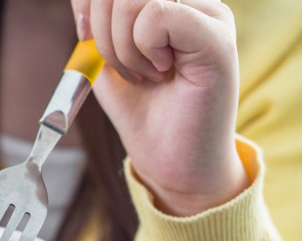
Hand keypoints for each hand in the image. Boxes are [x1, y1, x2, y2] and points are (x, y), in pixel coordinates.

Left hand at [71, 0, 248, 215]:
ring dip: (121, 46)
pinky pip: (156, 15)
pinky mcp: (217, 37)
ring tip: (144, 75)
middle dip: (102, 29)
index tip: (88, 38)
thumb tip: (84, 6)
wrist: (173, 164)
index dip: (89, 4)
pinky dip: (142, 49)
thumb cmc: (147, 117)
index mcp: (170, 2)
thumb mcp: (107, 64)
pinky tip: (161, 73)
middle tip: (124, 68)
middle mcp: (194, 0)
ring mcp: (209, 15)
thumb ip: (95, 28)